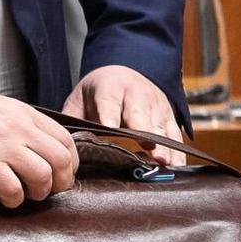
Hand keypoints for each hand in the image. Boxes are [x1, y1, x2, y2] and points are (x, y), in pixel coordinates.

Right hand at [0, 72, 79, 207]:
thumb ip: (20, 124)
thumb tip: (38, 147)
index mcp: (24, 113)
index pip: (66, 140)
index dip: (70, 163)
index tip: (62, 174)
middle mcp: (18, 128)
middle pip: (61, 161)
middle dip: (61, 182)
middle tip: (49, 190)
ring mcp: (2, 145)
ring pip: (43, 176)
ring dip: (39, 193)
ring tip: (26, 194)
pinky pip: (13, 190)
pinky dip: (14, 200)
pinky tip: (5, 198)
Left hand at [63, 65, 187, 166]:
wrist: (122, 76)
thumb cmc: (98, 94)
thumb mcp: (79, 100)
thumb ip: (72, 120)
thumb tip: (64, 145)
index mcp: (110, 86)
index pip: (108, 100)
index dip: (110, 114)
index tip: (110, 128)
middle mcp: (136, 92)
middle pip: (139, 113)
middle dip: (144, 130)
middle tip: (148, 149)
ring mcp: (155, 103)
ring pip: (159, 124)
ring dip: (162, 144)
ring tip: (163, 162)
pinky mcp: (169, 114)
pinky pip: (174, 133)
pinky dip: (176, 150)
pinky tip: (176, 166)